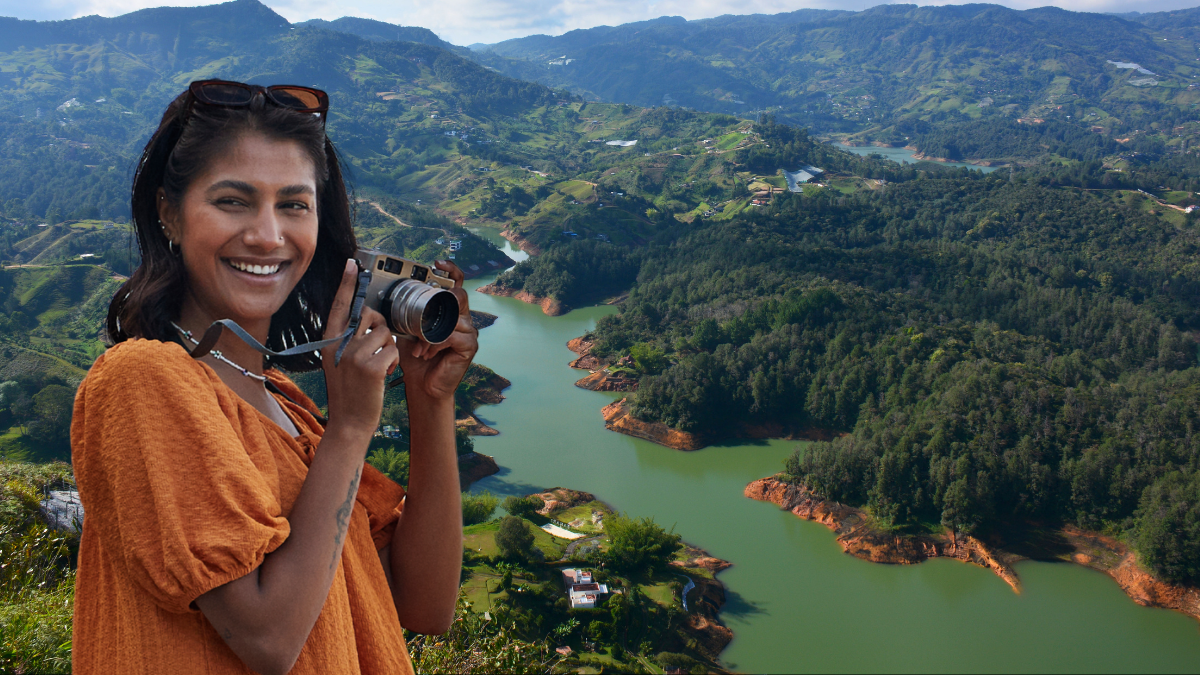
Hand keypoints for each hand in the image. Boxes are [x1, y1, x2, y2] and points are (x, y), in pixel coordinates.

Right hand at [321, 259, 399, 438]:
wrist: (349, 423)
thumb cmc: (349, 391)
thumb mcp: (339, 362)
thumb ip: (348, 339)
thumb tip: (367, 318)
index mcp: (329, 342)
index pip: (339, 306)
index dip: (346, 284)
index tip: (352, 263)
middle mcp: (339, 345)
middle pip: (369, 315)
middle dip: (381, 327)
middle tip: (378, 348)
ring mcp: (354, 356)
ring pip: (386, 333)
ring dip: (389, 349)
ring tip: (379, 366)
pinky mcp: (371, 367)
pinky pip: (393, 350)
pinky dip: (394, 362)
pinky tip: (384, 375)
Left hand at [399, 260, 478, 401]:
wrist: (422, 385)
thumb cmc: (415, 357)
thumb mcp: (407, 328)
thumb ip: (407, 312)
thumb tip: (389, 295)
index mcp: (449, 310)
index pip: (456, 283)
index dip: (450, 270)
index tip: (437, 263)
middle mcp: (462, 318)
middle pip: (458, 296)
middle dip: (438, 303)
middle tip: (422, 315)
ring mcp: (468, 332)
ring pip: (451, 317)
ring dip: (429, 332)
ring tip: (418, 345)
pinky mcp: (469, 346)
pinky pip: (452, 335)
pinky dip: (435, 343)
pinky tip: (426, 353)